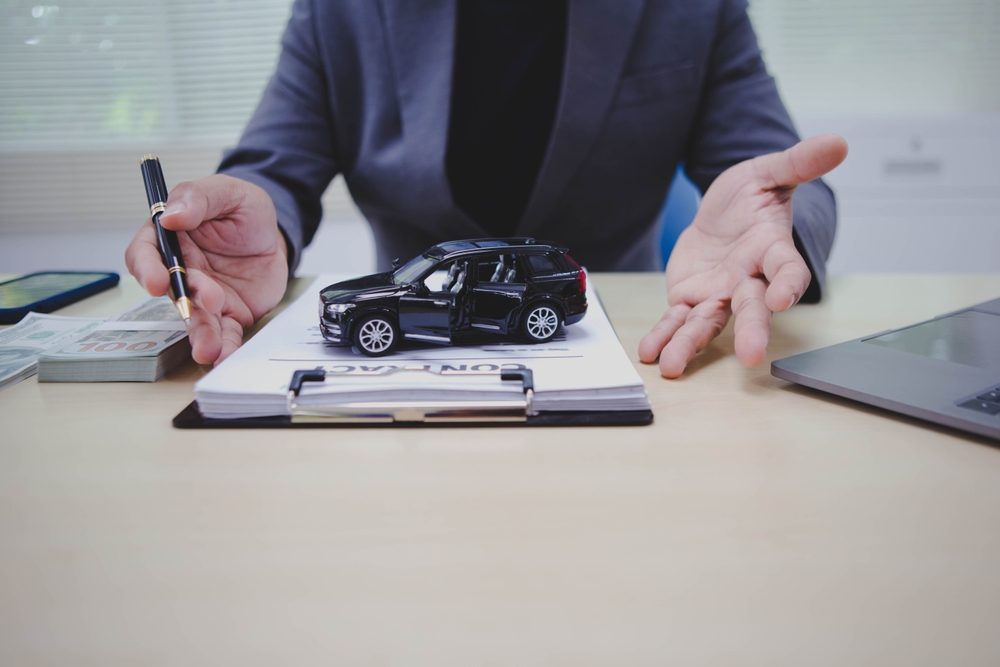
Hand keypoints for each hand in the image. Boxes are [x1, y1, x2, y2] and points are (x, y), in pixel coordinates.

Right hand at [125, 175, 288, 364]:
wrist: (275, 235)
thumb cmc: (244, 210)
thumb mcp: (227, 192)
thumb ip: (199, 198)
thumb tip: (171, 215)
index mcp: (171, 237)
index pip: (146, 253)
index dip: (146, 268)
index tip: (157, 281)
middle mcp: (182, 270)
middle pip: (172, 292)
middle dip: (183, 303)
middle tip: (203, 304)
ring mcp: (203, 295)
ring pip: (196, 318)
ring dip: (200, 334)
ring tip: (208, 349)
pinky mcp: (227, 313)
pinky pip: (223, 332)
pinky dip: (223, 346)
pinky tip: (223, 357)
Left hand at [638, 134, 848, 377]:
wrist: (721, 213)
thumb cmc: (750, 197)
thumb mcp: (769, 172)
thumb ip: (798, 162)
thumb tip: (837, 142)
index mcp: (771, 250)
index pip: (787, 269)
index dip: (788, 284)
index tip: (784, 298)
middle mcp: (748, 280)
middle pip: (752, 308)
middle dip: (752, 331)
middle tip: (751, 356)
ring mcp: (719, 294)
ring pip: (708, 323)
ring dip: (690, 345)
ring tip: (673, 366)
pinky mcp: (691, 298)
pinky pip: (677, 320)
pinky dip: (663, 336)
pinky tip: (650, 353)